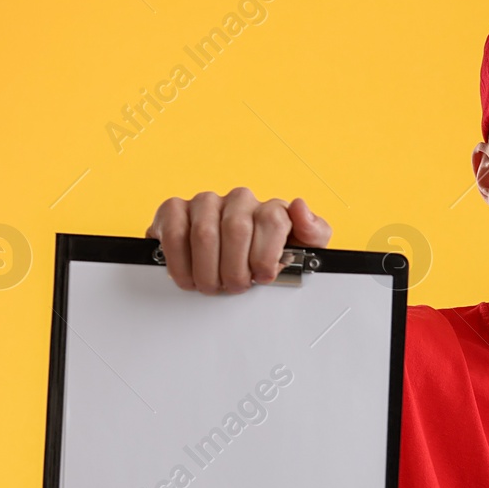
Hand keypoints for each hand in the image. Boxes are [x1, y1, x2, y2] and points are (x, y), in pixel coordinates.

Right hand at [146, 188, 331, 294]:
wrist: (231, 262)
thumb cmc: (264, 259)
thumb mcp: (302, 251)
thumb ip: (314, 232)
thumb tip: (300, 209)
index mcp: (271, 209)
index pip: (272, 220)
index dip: (266, 255)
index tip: (263, 276)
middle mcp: (239, 201)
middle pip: (236, 230)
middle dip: (235, 269)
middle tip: (235, 286)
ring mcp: (206, 202)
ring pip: (204, 234)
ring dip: (208, 270)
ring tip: (213, 285)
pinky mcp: (175, 209)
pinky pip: (174, 232)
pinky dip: (181, 262)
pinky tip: (189, 276)